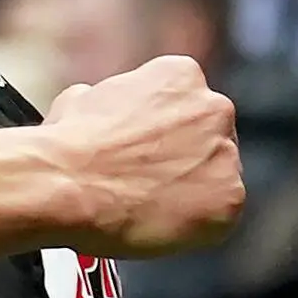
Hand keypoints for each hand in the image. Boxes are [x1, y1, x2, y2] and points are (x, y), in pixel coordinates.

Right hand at [43, 55, 241, 257]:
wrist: (66, 184)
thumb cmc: (69, 144)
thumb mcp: (82, 98)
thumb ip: (114, 102)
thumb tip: (108, 113)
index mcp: (181, 76)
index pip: (186, 101)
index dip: (163, 128)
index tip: (146, 146)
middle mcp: (214, 109)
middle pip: (210, 136)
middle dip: (185, 156)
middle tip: (149, 177)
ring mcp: (227, 155)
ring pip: (216, 176)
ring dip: (190, 188)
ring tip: (148, 203)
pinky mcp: (231, 199)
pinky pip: (219, 213)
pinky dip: (194, 222)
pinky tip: (158, 220)